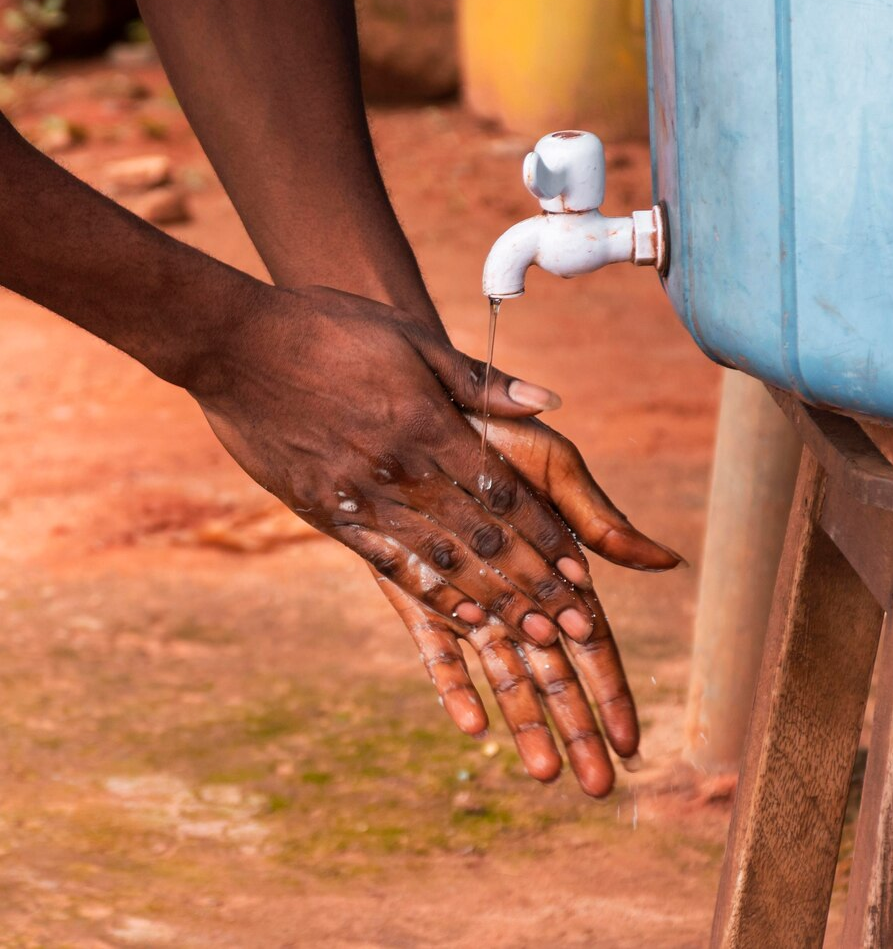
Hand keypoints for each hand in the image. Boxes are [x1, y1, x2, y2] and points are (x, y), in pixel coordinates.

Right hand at [192, 283, 616, 646]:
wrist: (236, 346)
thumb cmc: (328, 329)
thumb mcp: (411, 339)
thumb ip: (480, 381)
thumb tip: (546, 401)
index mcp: (430, 425)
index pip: (504, 495)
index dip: (546, 537)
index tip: (580, 573)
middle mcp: (402, 471)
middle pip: (481, 539)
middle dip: (533, 585)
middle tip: (572, 627)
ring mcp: (362, 498)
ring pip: (441, 562)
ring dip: (493, 602)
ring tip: (532, 639)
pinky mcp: (326, 513)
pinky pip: (387, 564)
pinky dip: (430, 594)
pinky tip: (461, 620)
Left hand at [381, 414, 683, 797]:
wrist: (418, 413)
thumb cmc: (498, 434)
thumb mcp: (555, 468)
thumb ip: (600, 520)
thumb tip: (669, 561)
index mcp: (555, 569)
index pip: (591, 644)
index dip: (612, 692)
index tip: (633, 743)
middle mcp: (514, 594)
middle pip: (552, 673)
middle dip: (577, 729)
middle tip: (597, 788)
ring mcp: (466, 598)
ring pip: (501, 674)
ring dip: (524, 724)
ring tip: (546, 775)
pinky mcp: (416, 593)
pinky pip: (435, 647)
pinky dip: (453, 686)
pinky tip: (471, 727)